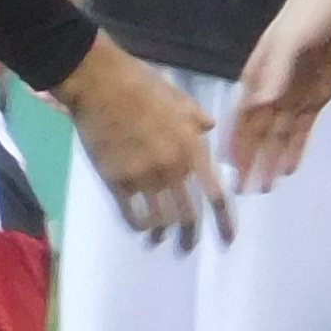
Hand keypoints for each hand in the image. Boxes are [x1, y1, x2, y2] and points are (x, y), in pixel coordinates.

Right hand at [62, 37, 229, 245]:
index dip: (224, 222)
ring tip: (159, 238)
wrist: (101, 85)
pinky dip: (139, 225)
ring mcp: (144, 178)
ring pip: (160, 220)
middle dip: (190, 236)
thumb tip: (210, 128)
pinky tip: (140, 227)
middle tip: (187, 246)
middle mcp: (172, 169)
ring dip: (162, 233)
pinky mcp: (117, 181)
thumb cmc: (143, 85)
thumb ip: (198, 119)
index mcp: (193, 149)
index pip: (216, 195)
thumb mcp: (181, 99)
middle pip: (188, 216)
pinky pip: (132, 214)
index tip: (228, 240)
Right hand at [226, 0, 330, 189]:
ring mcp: (293, 95)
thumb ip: (275, 70)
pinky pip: (302, 128)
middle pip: (258, 130)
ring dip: (272, 159)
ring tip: (265, 187)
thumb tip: (260, 104)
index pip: (243, 114)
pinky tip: (288, 168)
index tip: (229, 167)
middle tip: (244, 190)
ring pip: (279, 134)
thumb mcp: (290, 37)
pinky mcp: (316, 98)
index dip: (236, 141)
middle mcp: (271, 89)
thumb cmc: (309, 14)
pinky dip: (295, 148)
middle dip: (251, 158)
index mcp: (257, 74)